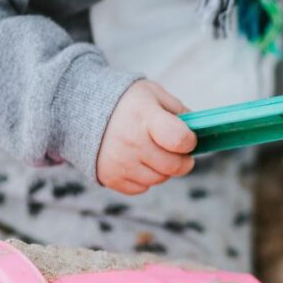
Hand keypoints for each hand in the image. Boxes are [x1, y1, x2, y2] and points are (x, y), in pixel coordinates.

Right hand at [96, 80, 196, 194]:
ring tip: (152, 151)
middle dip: (182, 160)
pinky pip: (141, 188)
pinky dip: (145, 178)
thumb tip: (201, 130)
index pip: (179, 140)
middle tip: (177, 150)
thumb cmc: (125, 102)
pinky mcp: (110, 177)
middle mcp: (131, 142)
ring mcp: (120, 162)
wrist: (81, 110)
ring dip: (163, 169)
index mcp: (145, 117)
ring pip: (159, 179)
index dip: (190, 142)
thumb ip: (179, 111)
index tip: (187, 138)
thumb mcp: (153, 94)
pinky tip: (137, 160)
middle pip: (173, 166)